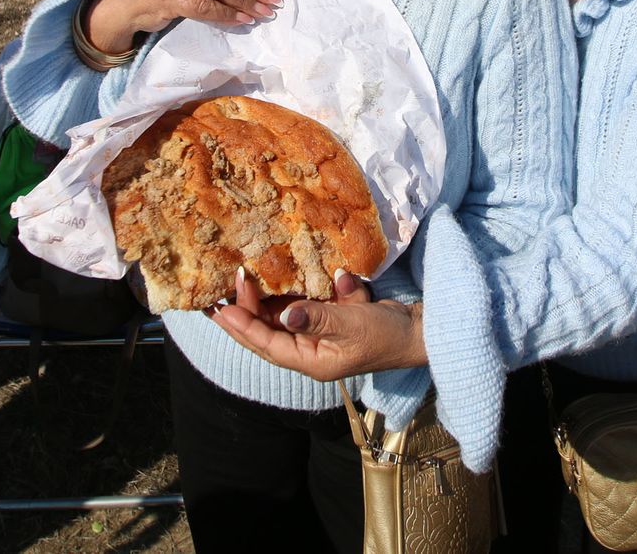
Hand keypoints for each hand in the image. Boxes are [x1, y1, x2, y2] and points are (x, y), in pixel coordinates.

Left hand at [210, 268, 427, 379]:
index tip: (218, 308)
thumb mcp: (352, 326)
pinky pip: (308, 302)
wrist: (418, 332)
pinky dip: (303, 288)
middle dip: (246, 309)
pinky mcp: (331, 316)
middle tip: (226, 285)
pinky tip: (297, 276)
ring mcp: (319, 332)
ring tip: (243, 277)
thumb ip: (318, 318)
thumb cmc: (386, 336)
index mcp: (310, 359)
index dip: (240, 326)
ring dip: (268, 297)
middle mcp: (309, 348)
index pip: (265, 344)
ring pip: (283, 314)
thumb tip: (286, 314)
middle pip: (267, 330)